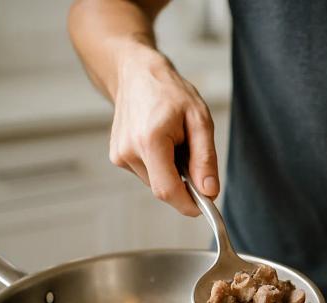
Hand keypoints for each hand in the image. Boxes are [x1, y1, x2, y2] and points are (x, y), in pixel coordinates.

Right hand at [108, 46, 217, 215]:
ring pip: (156, 182)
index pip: (168, 190)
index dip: (189, 204)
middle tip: (191, 151)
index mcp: (149, 141)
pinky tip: (161, 141)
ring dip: (172, 171)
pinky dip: (161, 165)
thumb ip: (205, 158)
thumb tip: (209, 192)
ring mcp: (119, 155)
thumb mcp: (199, 120)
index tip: (206, 206)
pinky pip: (148, 173)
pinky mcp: (117, 157)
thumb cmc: (170, 92)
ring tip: (174, 140)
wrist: (136, 74)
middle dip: (184, 181)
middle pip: (164, 188)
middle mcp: (128, 151)